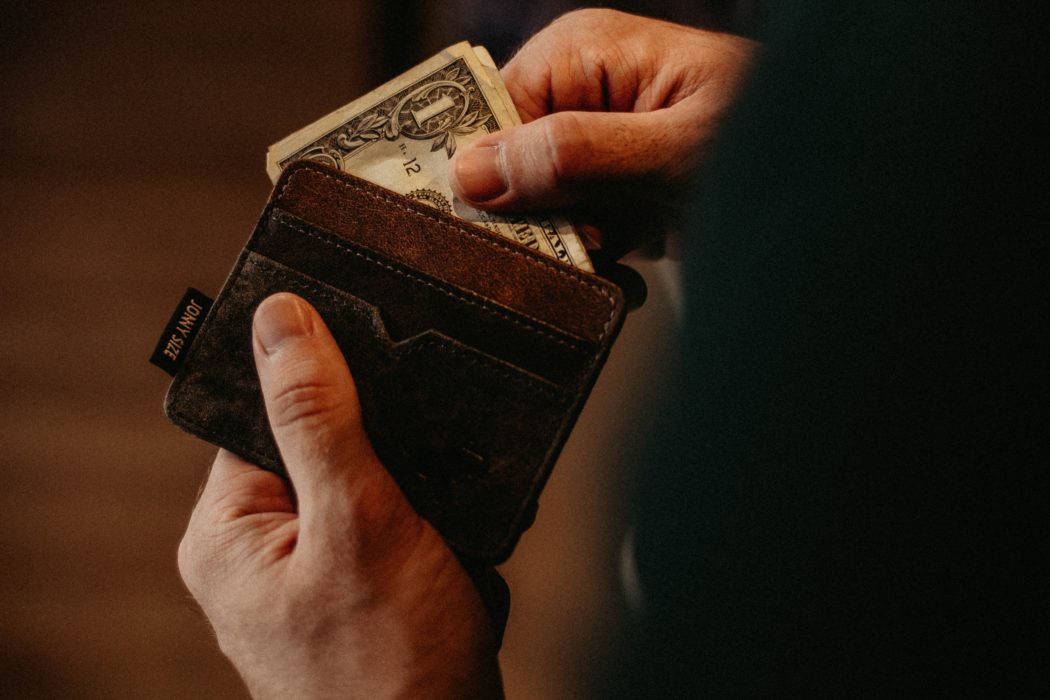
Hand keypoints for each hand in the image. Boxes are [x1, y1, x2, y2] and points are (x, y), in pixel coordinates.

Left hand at [178, 293, 502, 698]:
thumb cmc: (390, 670)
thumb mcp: (358, 521)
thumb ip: (318, 417)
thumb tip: (281, 320)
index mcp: (230, 531)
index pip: (267, 412)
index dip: (328, 387)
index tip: (382, 382)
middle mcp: (264, 550)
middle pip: (332, 445)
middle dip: (396, 461)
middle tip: (423, 499)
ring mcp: (316, 573)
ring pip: (380, 484)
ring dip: (427, 500)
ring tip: (443, 547)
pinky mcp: (363, 588)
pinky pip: (403, 525)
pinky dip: (439, 533)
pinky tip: (453, 562)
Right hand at [450, 9, 757, 256]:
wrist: (843, 183)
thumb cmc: (781, 141)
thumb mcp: (673, 151)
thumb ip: (574, 155)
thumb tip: (471, 170)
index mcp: (584, 52)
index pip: (490, 112)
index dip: (494, 173)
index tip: (525, 225)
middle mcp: (583, 92)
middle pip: (509, 164)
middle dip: (539, 218)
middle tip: (592, 245)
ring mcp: (600, 144)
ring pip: (537, 207)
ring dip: (574, 247)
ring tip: (623, 256)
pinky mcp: (618, 188)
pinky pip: (574, 227)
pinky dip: (600, 258)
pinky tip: (631, 268)